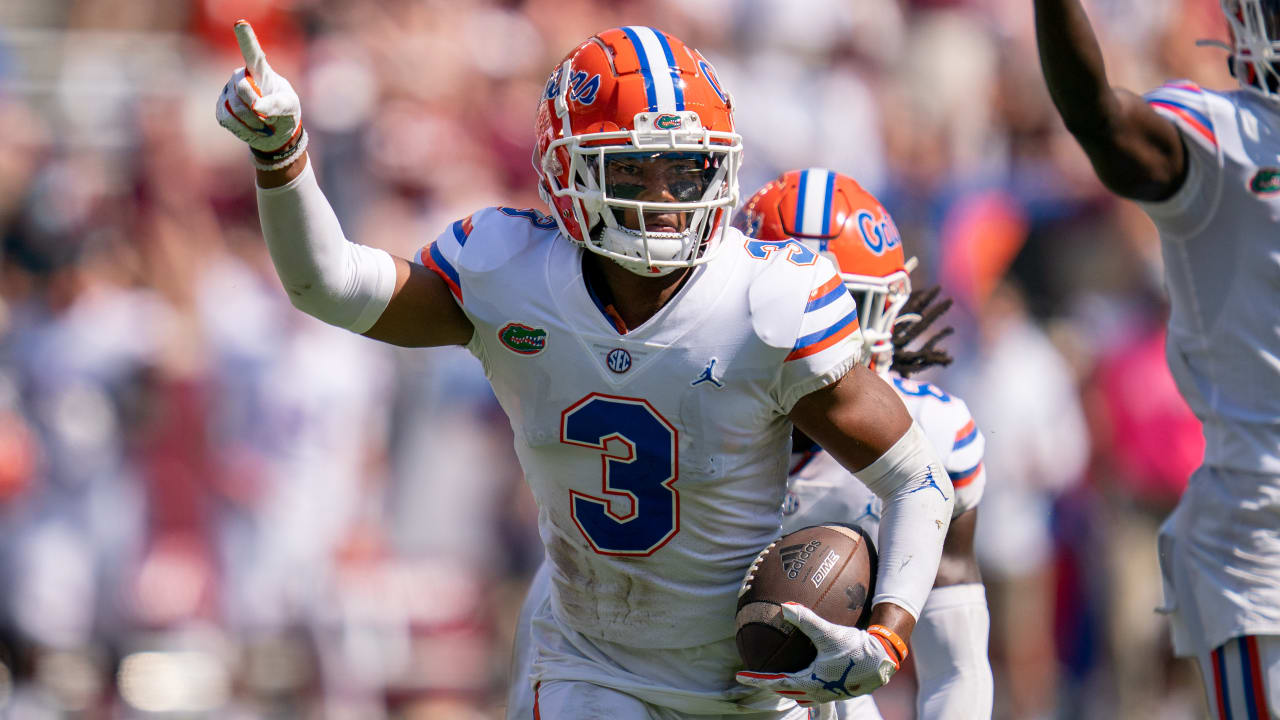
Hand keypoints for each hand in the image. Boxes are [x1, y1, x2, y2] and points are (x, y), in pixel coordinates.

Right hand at [216, 20, 301, 153]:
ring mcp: (228, 92)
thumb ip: (277, 104)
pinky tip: (252, 128)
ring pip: (235, 109)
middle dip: (257, 108)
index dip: (247, 38)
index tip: (241, 24)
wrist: (275, 133)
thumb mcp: (290, 106)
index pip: (252, 53)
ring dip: (254, 123)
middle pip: (242, 89)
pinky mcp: (221, 109)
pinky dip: (244, 130)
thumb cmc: (286, 112)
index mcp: (260, 70)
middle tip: (270, 118)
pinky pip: (228, 121)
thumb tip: (257, 106)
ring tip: (263, 123)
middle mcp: (240, 76)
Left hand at [735, 603, 904, 704]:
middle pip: (786, 692)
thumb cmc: (856, 648)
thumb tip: (785, 607)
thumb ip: (806, 620)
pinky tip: (809, 678)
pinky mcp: (839, 690)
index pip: (776, 683)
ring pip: (800, 696)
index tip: (740, 676)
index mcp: (811, 682)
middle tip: (755, 676)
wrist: (883, 660)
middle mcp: (818, 693)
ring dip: (787, 688)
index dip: (756, 679)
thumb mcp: (829, 632)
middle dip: (769, 685)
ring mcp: (829, 694)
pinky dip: (804, 688)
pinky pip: (815, 693)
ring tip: (778, 679)